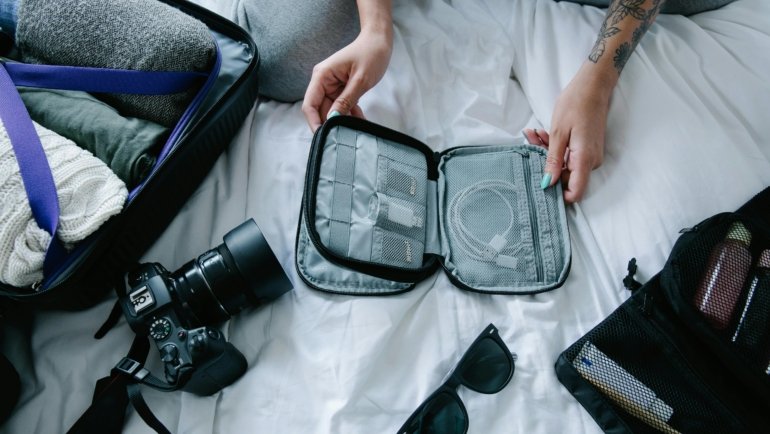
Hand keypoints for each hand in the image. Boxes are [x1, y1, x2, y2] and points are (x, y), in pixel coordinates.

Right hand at [302, 28, 392, 131]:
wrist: (379, 42)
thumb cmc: (370, 54)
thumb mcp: (360, 79)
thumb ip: (346, 100)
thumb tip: (333, 119)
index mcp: (322, 76)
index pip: (310, 104)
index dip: (314, 122)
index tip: (323, 137)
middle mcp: (323, 82)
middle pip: (320, 110)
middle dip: (331, 124)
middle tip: (344, 137)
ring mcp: (332, 86)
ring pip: (333, 111)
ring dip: (343, 121)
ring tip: (355, 131)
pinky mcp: (342, 90)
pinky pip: (342, 107)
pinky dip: (350, 115)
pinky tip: (360, 123)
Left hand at [530, 62, 614, 202]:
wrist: (593, 86)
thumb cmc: (575, 104)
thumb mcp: (558, 133)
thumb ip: (553, 161)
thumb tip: (548, 183)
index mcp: (584, 159)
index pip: (575, 193)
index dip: (558, 194)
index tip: (540, 183)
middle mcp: (591, 162)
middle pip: (566, 178)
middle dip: (546, 165)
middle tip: (531, 143)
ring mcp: (591, 155)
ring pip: (565, 166)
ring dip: (547, 154)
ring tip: (535, 134)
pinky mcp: (588, 149)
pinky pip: (569, 157)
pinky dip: (556, 148)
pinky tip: (543, 134)